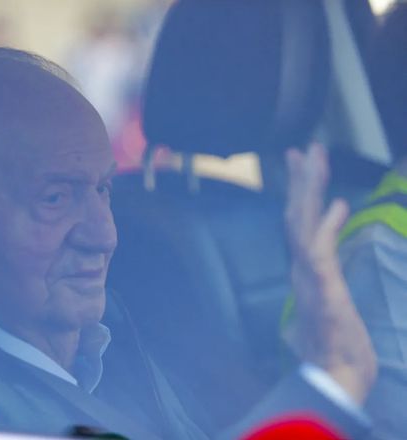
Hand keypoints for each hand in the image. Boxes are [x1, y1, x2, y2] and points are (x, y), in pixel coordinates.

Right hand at [283, 143, 376, 403]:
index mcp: (305, 270)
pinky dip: (326, 226)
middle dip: (301, 180)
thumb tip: (321, 268)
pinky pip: (320, 253)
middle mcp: (302, 269)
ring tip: (314, 160)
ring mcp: (309, 278)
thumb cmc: (336, 348)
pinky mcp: (322, 290)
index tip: (302, 165)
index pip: (299, 223)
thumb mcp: (330, 306)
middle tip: (304, 148)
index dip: (300, 192)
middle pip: (297, 216)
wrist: (334, 379)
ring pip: (303, 226)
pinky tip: (338, 205)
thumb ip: (323, 279)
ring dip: (308, 192)